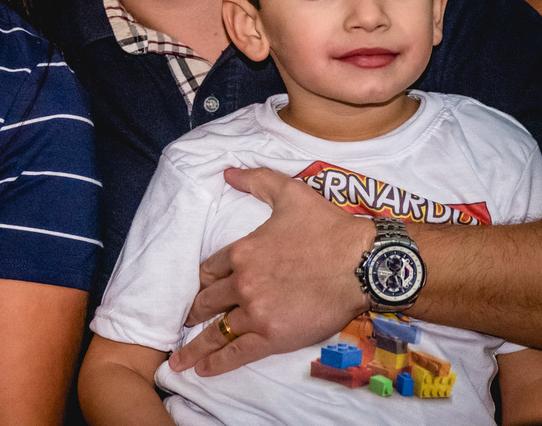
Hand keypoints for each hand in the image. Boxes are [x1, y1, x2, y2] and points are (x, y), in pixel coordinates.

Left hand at [167, 167, 371, 376]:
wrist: (362, 262)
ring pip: (217, 330)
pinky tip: (203, 369)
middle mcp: (242, 282)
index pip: (209, 270)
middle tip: (183, 322)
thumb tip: (228, 172)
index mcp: (242, 251)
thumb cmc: (328, 227)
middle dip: (194, 312)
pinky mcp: (273, 335)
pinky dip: (218, 362)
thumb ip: (256, 180)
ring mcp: (256, 311)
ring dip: (196, 345)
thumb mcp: (290, 193)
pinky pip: (238, 352)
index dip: (204, 281)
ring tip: (179, 359)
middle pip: (208, 301)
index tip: (199, 290)